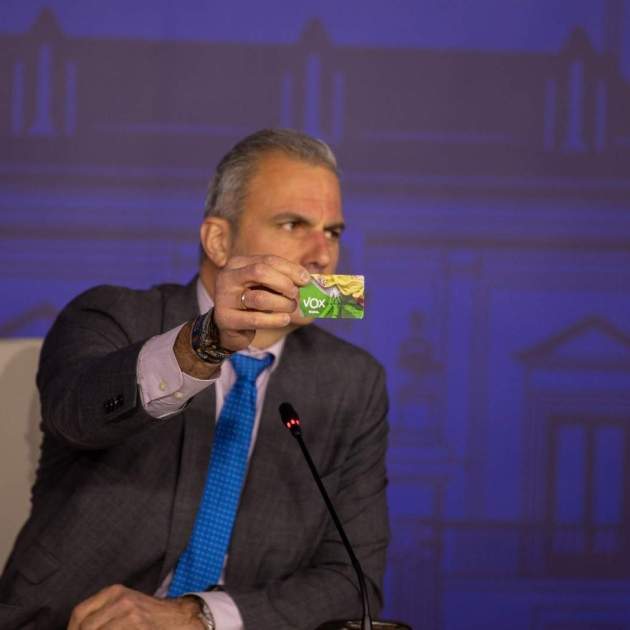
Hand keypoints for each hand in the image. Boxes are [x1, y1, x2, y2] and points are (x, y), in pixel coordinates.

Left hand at [67, 584, 203, 629]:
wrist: (179, 619)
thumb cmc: (148, 617)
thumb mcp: (124, 606)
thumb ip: (103, 614)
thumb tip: (76, 628)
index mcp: (115, 592)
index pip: (79, 613)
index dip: (72, 629)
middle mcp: (122, 600)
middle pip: (86, 627)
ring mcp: (131, 616)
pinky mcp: (140, 628)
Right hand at [213, 254, 310, 350]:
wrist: (229, 328)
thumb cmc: (252, 303)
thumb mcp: (264, 286)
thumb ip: (281, 279)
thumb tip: (307, 278)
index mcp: (238, 264)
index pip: (268, 260)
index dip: (290, 268)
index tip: (306, 279)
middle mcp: (227, 277)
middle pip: (260, 272)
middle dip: (285, 283)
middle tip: (296, 294)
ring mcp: (224, 298)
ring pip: (260, 298)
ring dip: (283, 303)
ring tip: (291, 308)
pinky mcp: (226, 319)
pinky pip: (256, 319)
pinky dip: (275, 320)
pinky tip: (285, 319)